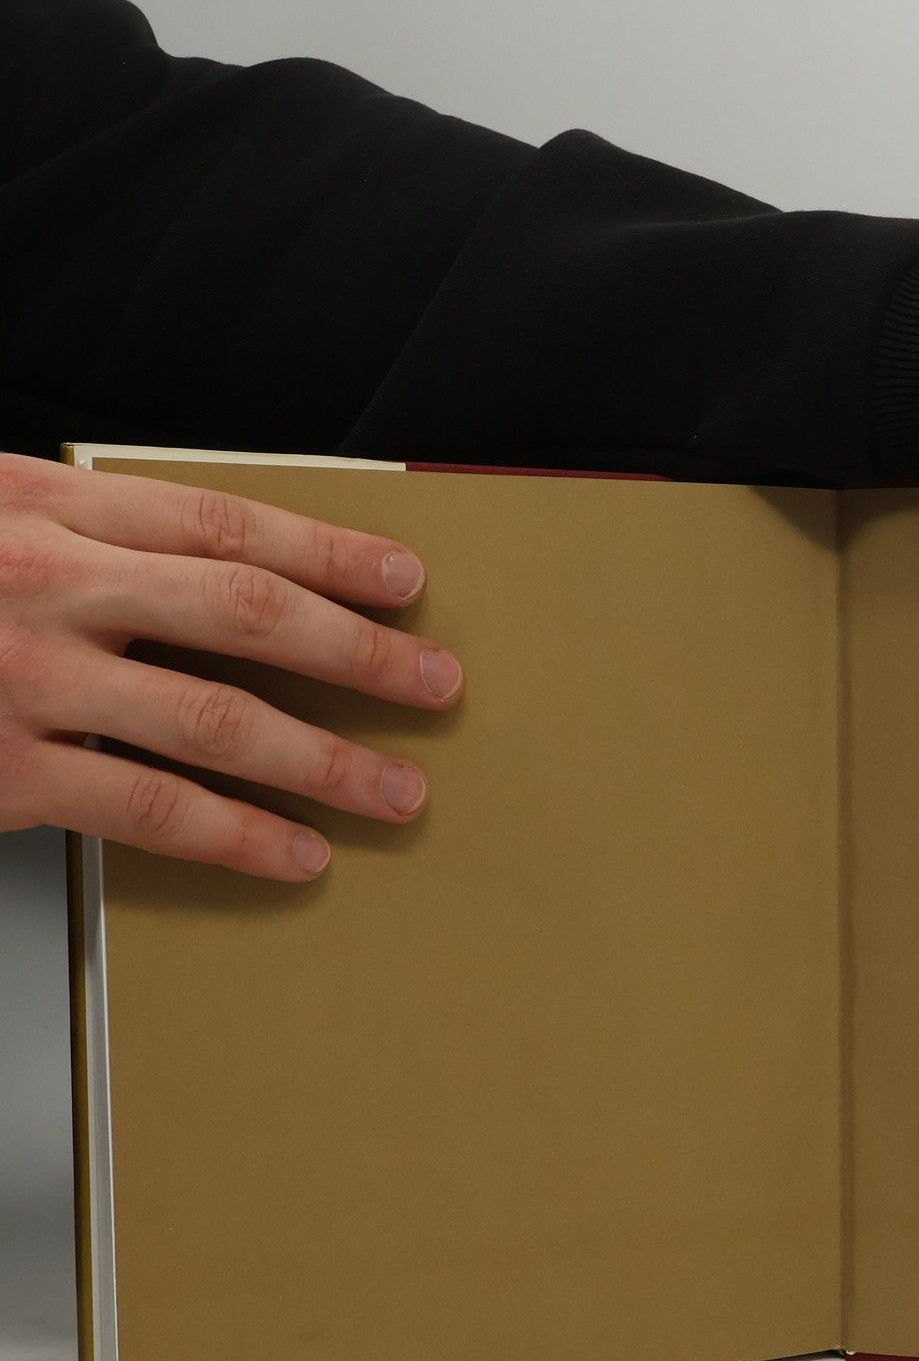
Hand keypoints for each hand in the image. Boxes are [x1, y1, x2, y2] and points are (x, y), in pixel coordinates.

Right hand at [0, 454, 463, 880]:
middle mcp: (49, 585)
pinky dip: (239, 835)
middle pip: (246, 613)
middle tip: (435, 683)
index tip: (402, 579)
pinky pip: (151, 806)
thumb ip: (93, 546)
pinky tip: (298, 851)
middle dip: (360, 653)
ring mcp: (29, 679)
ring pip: (216, 720)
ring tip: (395, 790)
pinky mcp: (7, 771)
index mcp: (47, 509)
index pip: (224, 526)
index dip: (329, 554)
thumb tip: (223, 574)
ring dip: (326, 762)